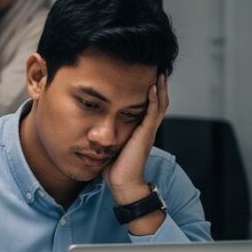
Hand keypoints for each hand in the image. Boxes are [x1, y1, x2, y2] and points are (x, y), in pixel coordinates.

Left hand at [103, 74, 169, 205]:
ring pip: (159, 104)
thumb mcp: (109, 144)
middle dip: (157, 84)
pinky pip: (153, 113)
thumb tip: (92, 126)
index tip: (143, 75)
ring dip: (159, 87)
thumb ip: (106, 133)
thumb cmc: (114, 167)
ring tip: (158, 72)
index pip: (147, 105)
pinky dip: (154, 99)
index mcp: (139, 129)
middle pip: (157, 101)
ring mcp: (148, 130)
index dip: (148, 90)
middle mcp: (146, 128)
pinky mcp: (146, 134)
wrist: (123, 183)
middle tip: (156, 67)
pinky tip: (152, 87)